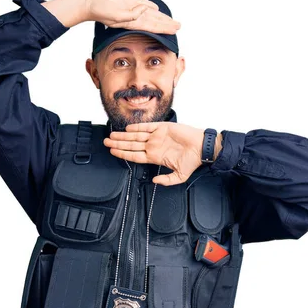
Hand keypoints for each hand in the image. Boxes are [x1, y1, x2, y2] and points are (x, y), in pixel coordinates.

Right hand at [84, 0, 180, 33]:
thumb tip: (146, 10)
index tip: (174, 30)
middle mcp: (133, 16)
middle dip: (166, 24)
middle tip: (178, 26)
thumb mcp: (115, 15)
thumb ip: (131, 15)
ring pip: (150, 13)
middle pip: (154, 21)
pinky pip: (142, 4)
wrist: (90, 2)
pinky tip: (155, 9)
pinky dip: (150, 7)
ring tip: (171, 20)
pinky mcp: (128, 0)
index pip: (152, 26)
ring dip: (161, 17)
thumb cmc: (99, 10)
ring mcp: (131, 8)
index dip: (164, 28)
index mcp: (131, 22)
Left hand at [103, 122, 220, 185]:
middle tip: (105, 142)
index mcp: (155, 156)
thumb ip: (167, 180)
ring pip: (135, 136)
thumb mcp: (179, 176)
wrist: (202, 148)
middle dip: (117, 143)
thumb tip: (154, 181)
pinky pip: (147, 126)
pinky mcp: (163, 127)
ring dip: (123, 135)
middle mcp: (153, 146)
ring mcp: (157, 136)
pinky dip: (137, 127)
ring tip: (112, 135)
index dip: (122, 154)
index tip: (112, 152)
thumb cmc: (192, 161)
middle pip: (130, 145)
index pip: (134, 155)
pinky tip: (127, 128)